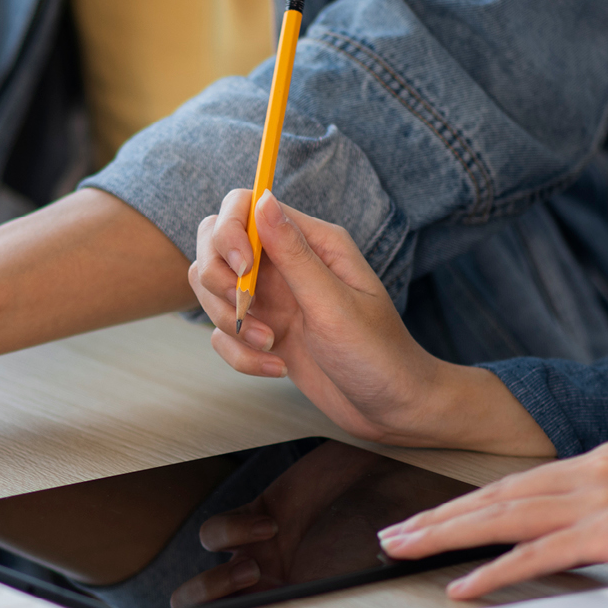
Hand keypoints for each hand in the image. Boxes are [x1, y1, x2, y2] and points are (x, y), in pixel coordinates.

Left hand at [167, 440, 373, 607]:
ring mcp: (259, 556)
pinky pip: (216, 535)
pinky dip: (232, 532)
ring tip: (258, 561)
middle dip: (212, 605)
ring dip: (219, 577)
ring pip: (205, 581)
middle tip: (248, 583)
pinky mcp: (253, 518)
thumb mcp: (348, 583)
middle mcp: (271, 589)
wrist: (382, 479)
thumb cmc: (375, 535)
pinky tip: (267, 526)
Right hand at [188, 189, 551, 454]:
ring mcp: (273, 297)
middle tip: (247, 310)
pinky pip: (223, 332)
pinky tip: (277, 367)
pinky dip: (239, 354)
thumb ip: (293, 253)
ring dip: (230, 323)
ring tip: (271, 345)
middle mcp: (287, 263)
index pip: (245, 206)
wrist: (393, 409)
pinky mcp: (264, 330)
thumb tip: (262, 198)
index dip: (230, 232)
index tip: (242, 269)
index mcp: (313, 242)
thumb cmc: (377, 354)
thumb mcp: (333, 303)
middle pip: (216, 245)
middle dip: (219, 280)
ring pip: (214, 290)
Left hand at [377, 442, 607, 599]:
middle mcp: (588, 471)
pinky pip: (537, 556)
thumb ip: (597, 506)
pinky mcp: (607, 533)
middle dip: (440, 517)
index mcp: (594, 459)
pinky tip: (463, 585)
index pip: (513, 483)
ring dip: (448, 537)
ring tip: (407, 550)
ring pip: (503, 518)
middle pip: (496, 496)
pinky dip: (494, 571)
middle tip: (395, 534)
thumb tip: (555, 533)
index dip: (465, 502)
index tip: (427, 517)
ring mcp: (596, 500)